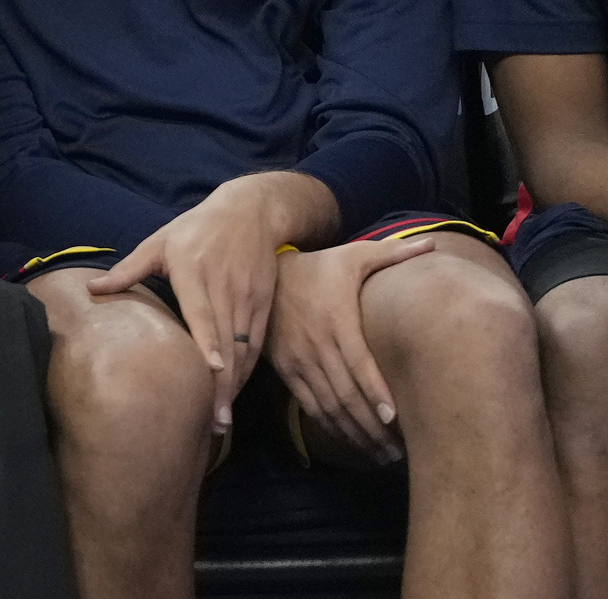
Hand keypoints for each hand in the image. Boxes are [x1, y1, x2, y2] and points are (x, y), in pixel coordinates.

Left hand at [89, 173, 332, 433]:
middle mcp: (224, 289)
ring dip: (235, 385)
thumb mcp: (159, 242)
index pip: (205, 313)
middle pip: (227, 342)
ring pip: (244, 349)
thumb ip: (128, 269)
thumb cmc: (195, 228)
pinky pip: (255, 344)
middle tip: (215, 423)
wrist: (250, 211)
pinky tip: (234, 394)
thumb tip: (91, 288)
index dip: (211, 342)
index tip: (213, 371)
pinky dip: (246, 370)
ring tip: (222, 420)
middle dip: (223, 385)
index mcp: (195, 273)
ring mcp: (248, 298)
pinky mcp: (263, 304)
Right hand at [267, 238, 433, 461]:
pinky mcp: (286, 370)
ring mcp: (299, 361)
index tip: (395, 420)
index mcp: (336, 321)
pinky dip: (331, 427)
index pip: (358, 364)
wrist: (265, 274)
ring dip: (354, 434)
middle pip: (346, 394)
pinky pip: (309, 405)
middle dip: (372, 427)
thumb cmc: (319, 267)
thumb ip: (392, 252)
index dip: (375, 393)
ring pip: (328, 406)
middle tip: (398, 451)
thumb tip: (432, 243)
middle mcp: (316, 346)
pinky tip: (352, 441)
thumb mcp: (353, 255)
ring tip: (381, 454)